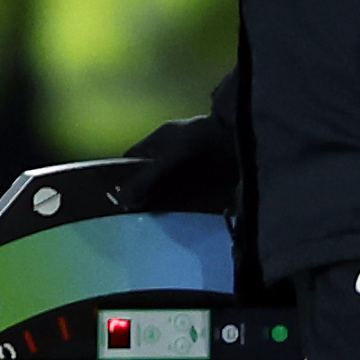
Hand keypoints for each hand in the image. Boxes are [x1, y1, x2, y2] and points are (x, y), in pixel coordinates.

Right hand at [122, 113, 236, 214]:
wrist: (241, 139)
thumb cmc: (197, 143)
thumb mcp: (166, 160)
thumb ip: (145, 180)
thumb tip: (121, 201)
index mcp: (160, 139)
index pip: (133, 158)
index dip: (123, 175)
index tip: (118, 196)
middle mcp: (175, 149)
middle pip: (152, 173)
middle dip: (146, 192)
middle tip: (136, 214)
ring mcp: (194, 162)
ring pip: (172, 184)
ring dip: (167, 199)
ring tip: (156, 220)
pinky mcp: (210, 176)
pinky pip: (192, 191)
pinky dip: (187, 202)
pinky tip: (181, 216)